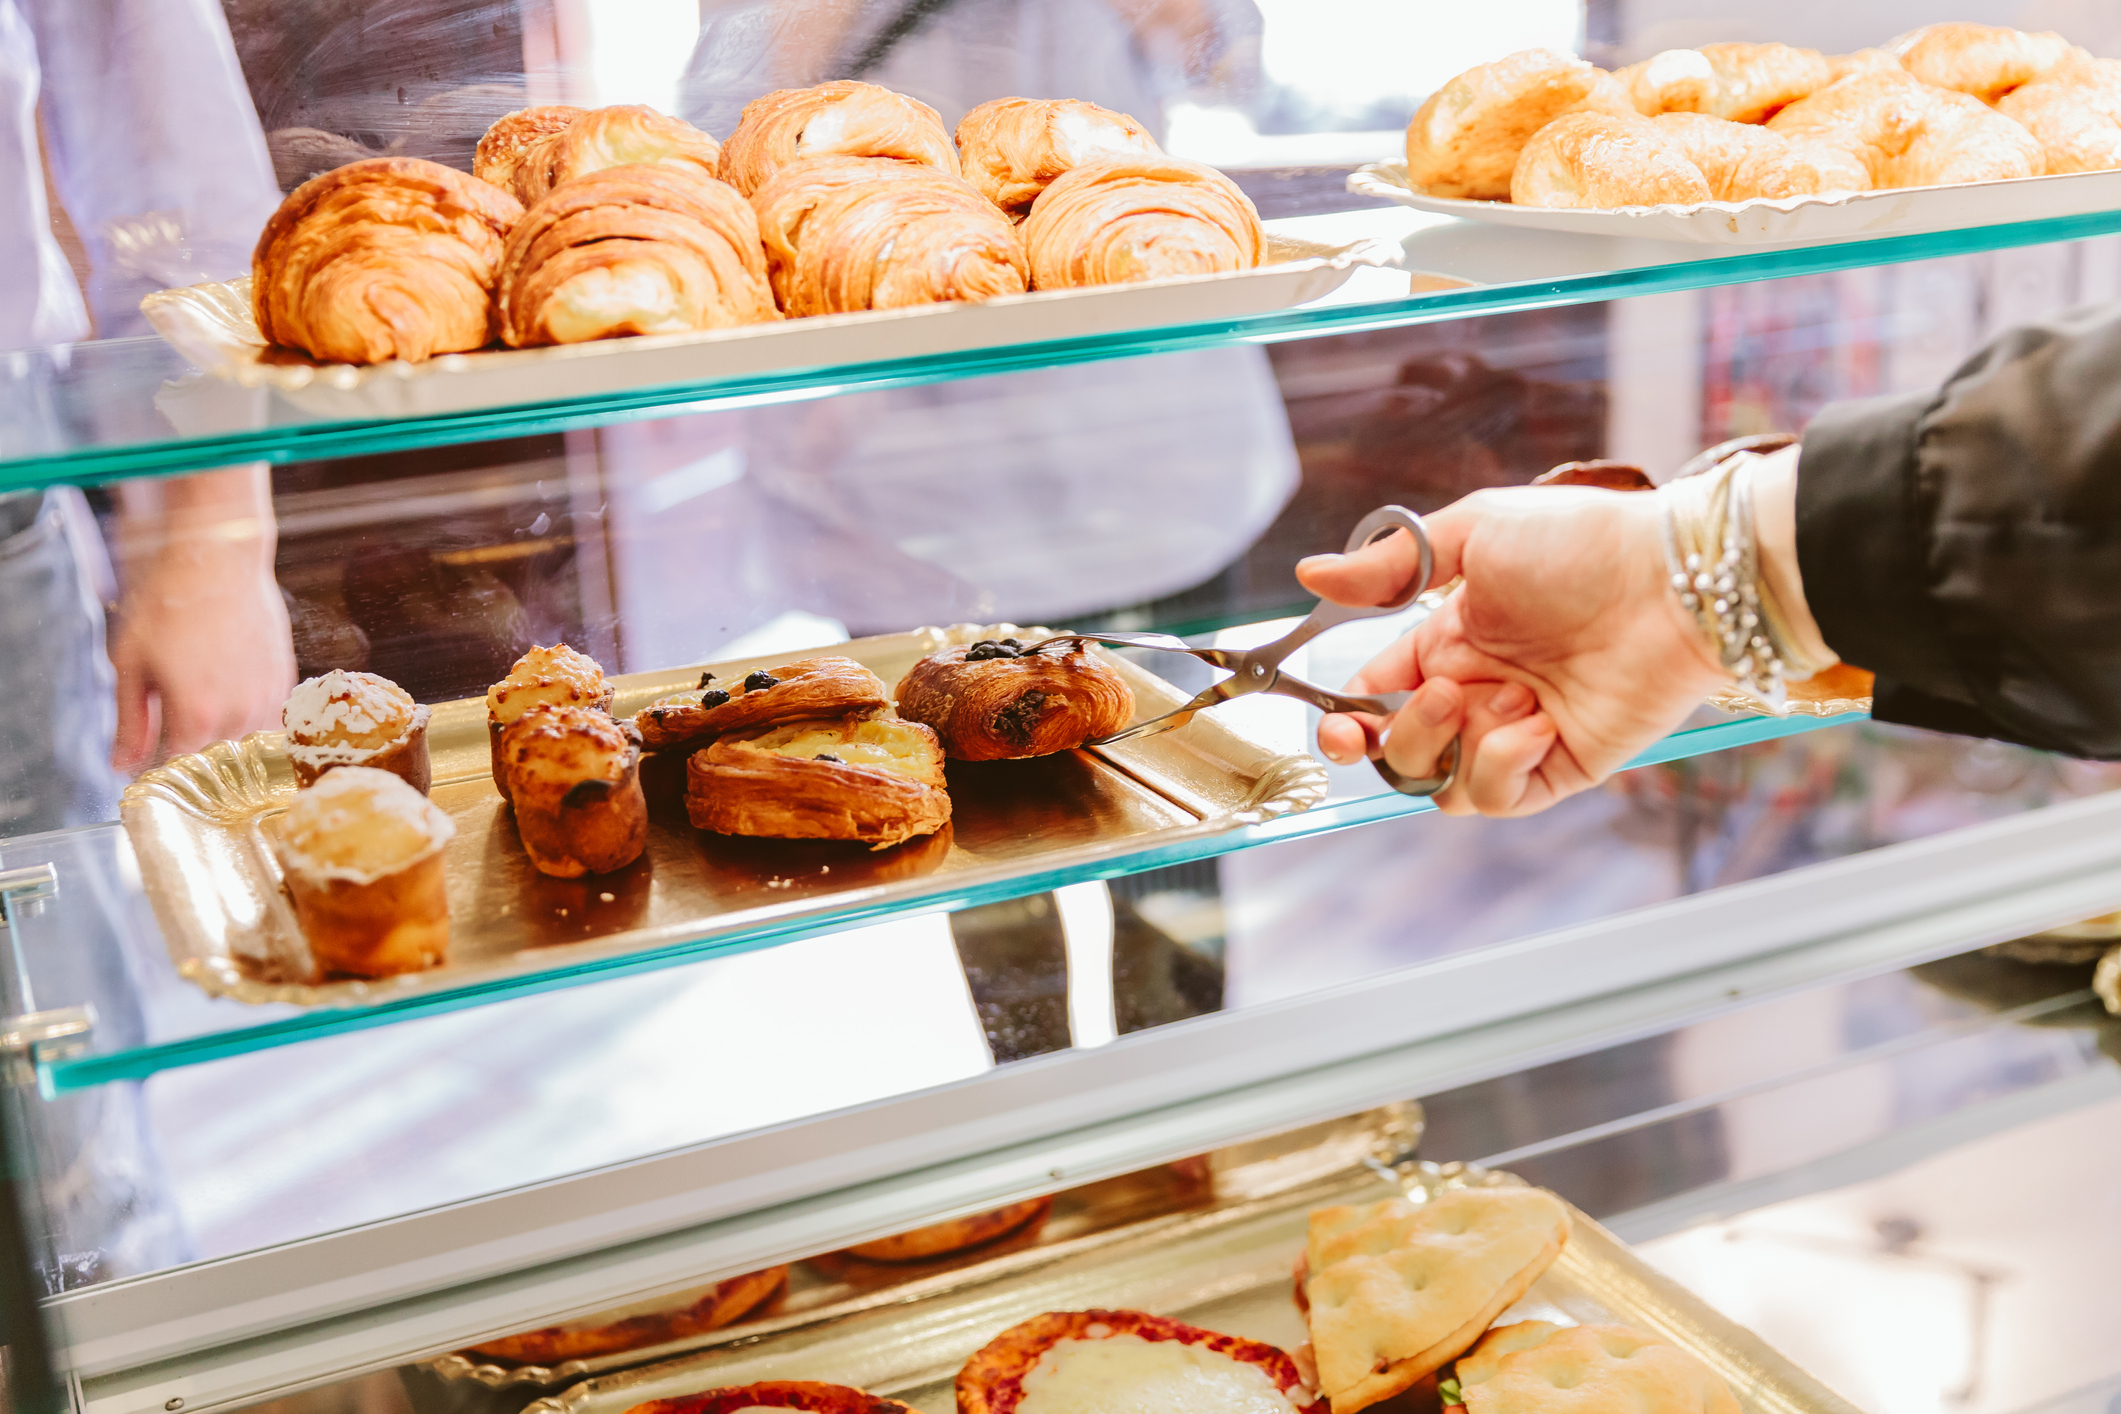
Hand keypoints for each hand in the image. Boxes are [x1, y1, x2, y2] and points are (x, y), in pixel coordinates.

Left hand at [109, 469, 294, 771]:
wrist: (219, 559)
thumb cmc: (169, 603)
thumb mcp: (130, 662)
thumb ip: (128, 721)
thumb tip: (122, 763)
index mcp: (197, 715)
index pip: (177, 766)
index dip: (159, 760)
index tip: (150, 747)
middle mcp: (239, 713)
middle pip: (212, 756)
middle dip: (190, 743)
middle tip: (172, 711)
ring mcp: (268, 697)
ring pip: (243, 738)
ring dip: (222, 728)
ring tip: (202, 694)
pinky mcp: (285, 679)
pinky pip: (267, 715)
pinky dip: (247, 710)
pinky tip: (228, 683)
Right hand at [1297, 485, 1730, 815]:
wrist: (1673, 577)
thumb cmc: (1581, 541)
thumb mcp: (1473, 534)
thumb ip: (1389, 568)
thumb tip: (1310, 577)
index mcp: (1447, 641)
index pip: (1372, 700)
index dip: (1344, 723)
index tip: (1338, 726)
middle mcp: (1476, 693)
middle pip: (1396, 754)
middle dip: (1398, 736)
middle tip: (1447, 693)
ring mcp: (1516, 734)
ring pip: (1439, 787)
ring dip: (1454, 746)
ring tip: (1511, 697)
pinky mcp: (1560, 765)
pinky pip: (1499, 798)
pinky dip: (1499, 767)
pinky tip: (1533, 724)